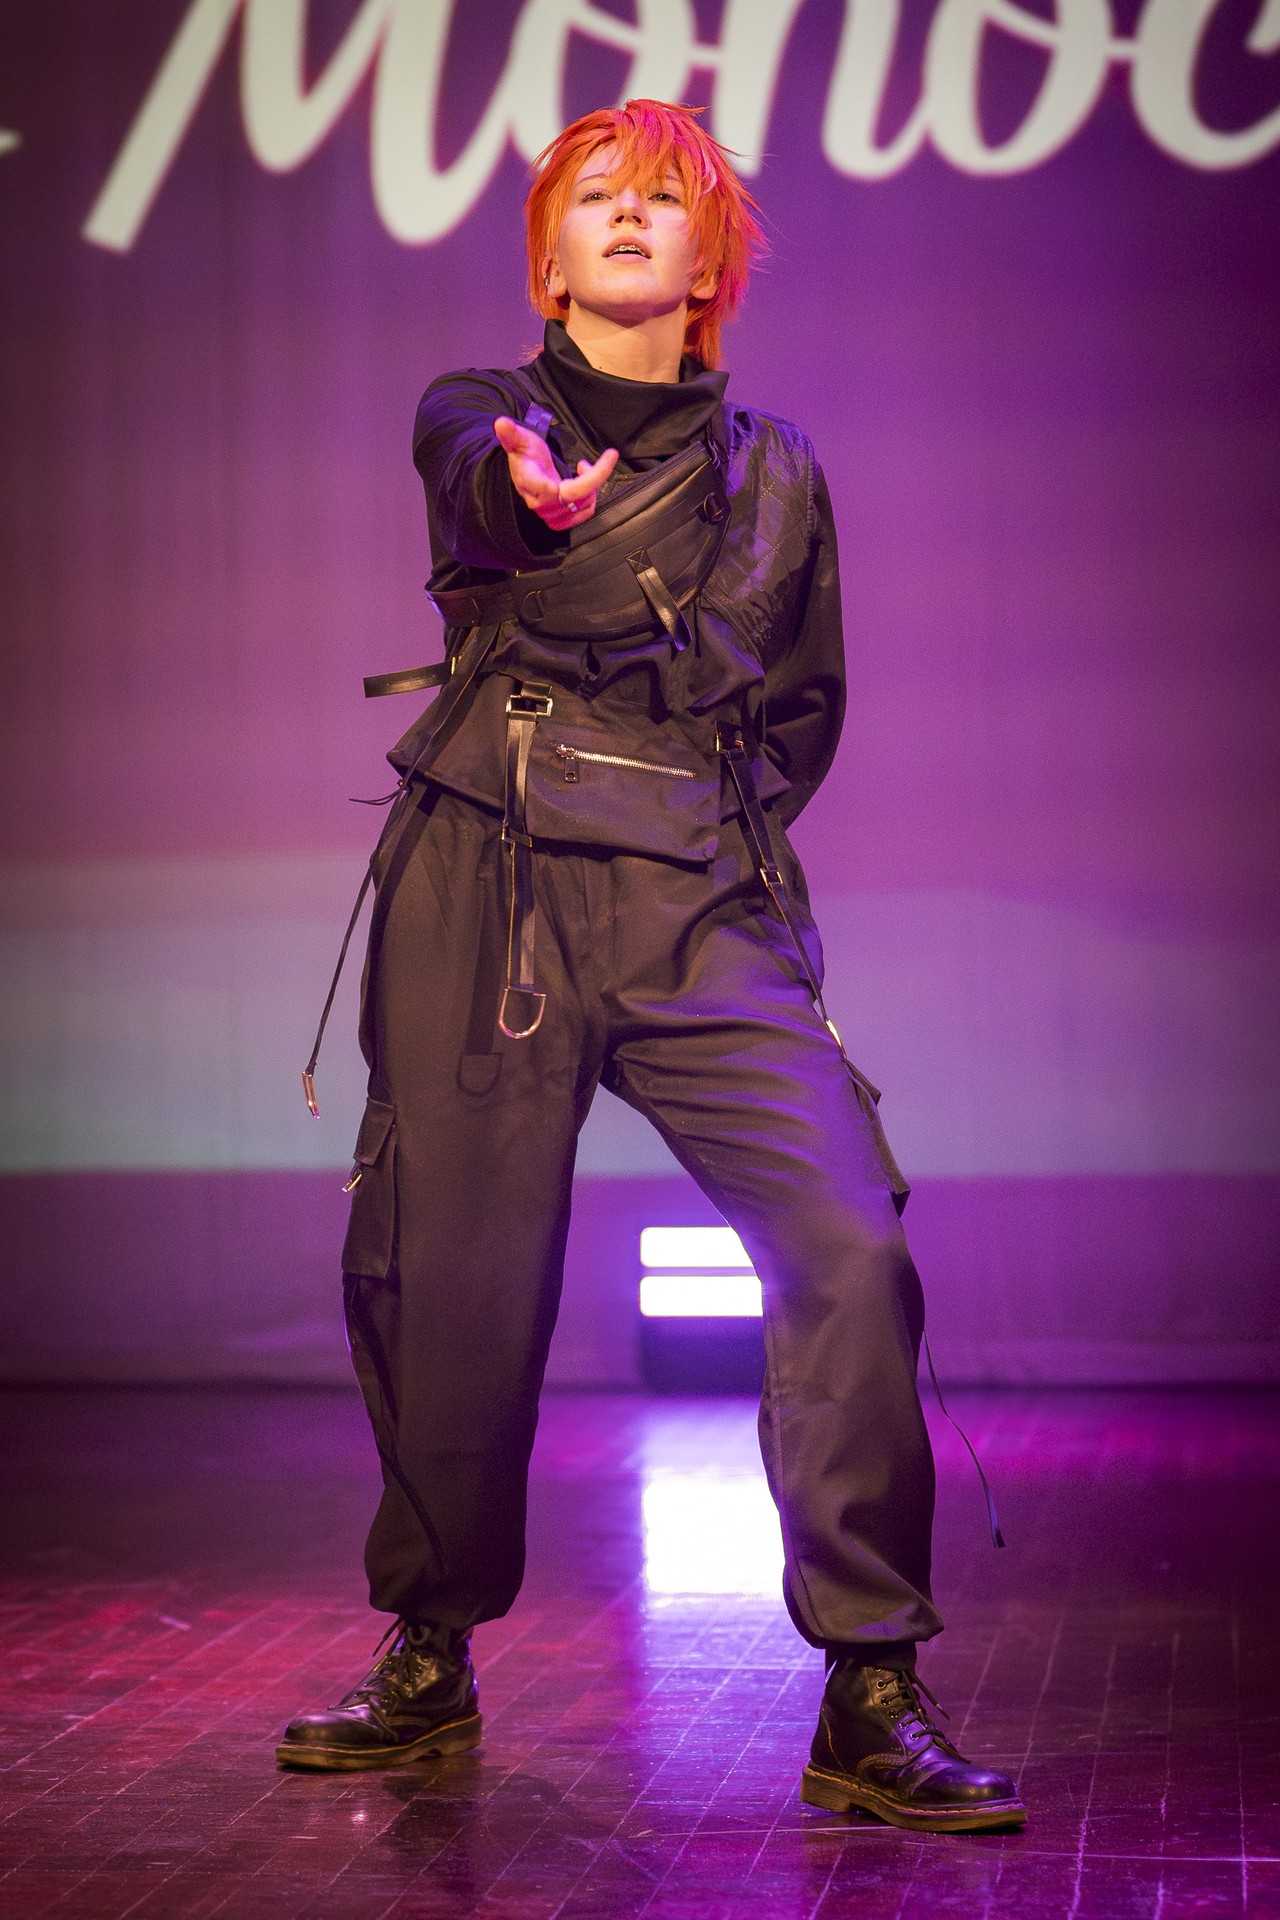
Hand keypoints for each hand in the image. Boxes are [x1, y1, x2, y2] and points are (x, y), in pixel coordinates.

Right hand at [493, 416, 617, 530]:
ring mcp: (552, 513)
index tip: (572, 473)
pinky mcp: (562, 518)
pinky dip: (591, 498)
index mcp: (531, 483)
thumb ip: (511, 434)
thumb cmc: (524, 456)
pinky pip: (584, 513)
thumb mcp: (518, 441)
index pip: (549, 489)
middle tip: (608, 456)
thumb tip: (501, 423)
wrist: (525, 473)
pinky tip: (587, 481)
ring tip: (587, 468)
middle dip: (595, 476)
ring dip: (593, 485)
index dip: (564, 483)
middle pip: (575, 496)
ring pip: (583, 505)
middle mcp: (542, 502)